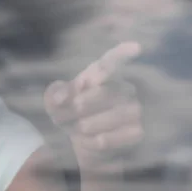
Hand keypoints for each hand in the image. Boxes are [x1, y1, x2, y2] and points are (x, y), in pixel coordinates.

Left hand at [44, 42, 143, 172]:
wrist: (84, 143)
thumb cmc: (71, 114)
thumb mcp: (56, 102)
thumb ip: (55, 94)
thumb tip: (61, 96)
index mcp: (101, 74)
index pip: (113, 60)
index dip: (123, 54)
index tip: (136, 47)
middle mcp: (123, 88)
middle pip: (104, 93)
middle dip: (78, 107)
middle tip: (59, 117)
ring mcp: (133, 109)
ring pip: (110, 116)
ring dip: (85, 125)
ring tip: (76, 128)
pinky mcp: (136, 132)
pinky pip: (112, 137)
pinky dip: (93, 142)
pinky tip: (87, 140)